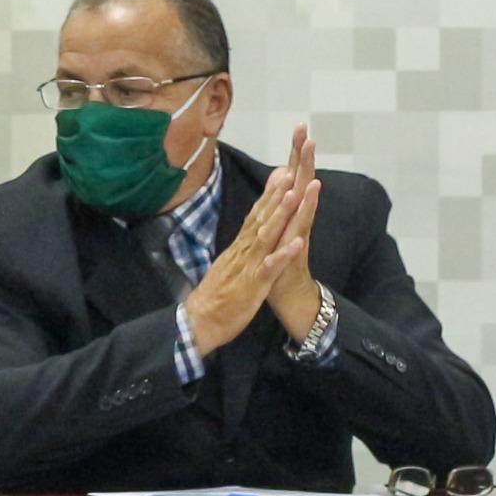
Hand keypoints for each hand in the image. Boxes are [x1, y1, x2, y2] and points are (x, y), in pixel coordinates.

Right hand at [181, 135, 319, 358]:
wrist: (197, 324)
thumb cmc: (214, 298)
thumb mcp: (227, 267)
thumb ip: (238, 250)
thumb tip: (246, 234)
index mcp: (239, 248)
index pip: (255, 216)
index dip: (269, 195)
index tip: (281, 174)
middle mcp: (243, 252)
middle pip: (261, 219)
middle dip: (276, 196)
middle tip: (289, 171)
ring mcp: (248, 267)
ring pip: (266, 237)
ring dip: (280, 216)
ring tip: (295, 196)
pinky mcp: (253, 286)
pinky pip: (270, 269)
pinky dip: (283, 255)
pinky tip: (297, 244)